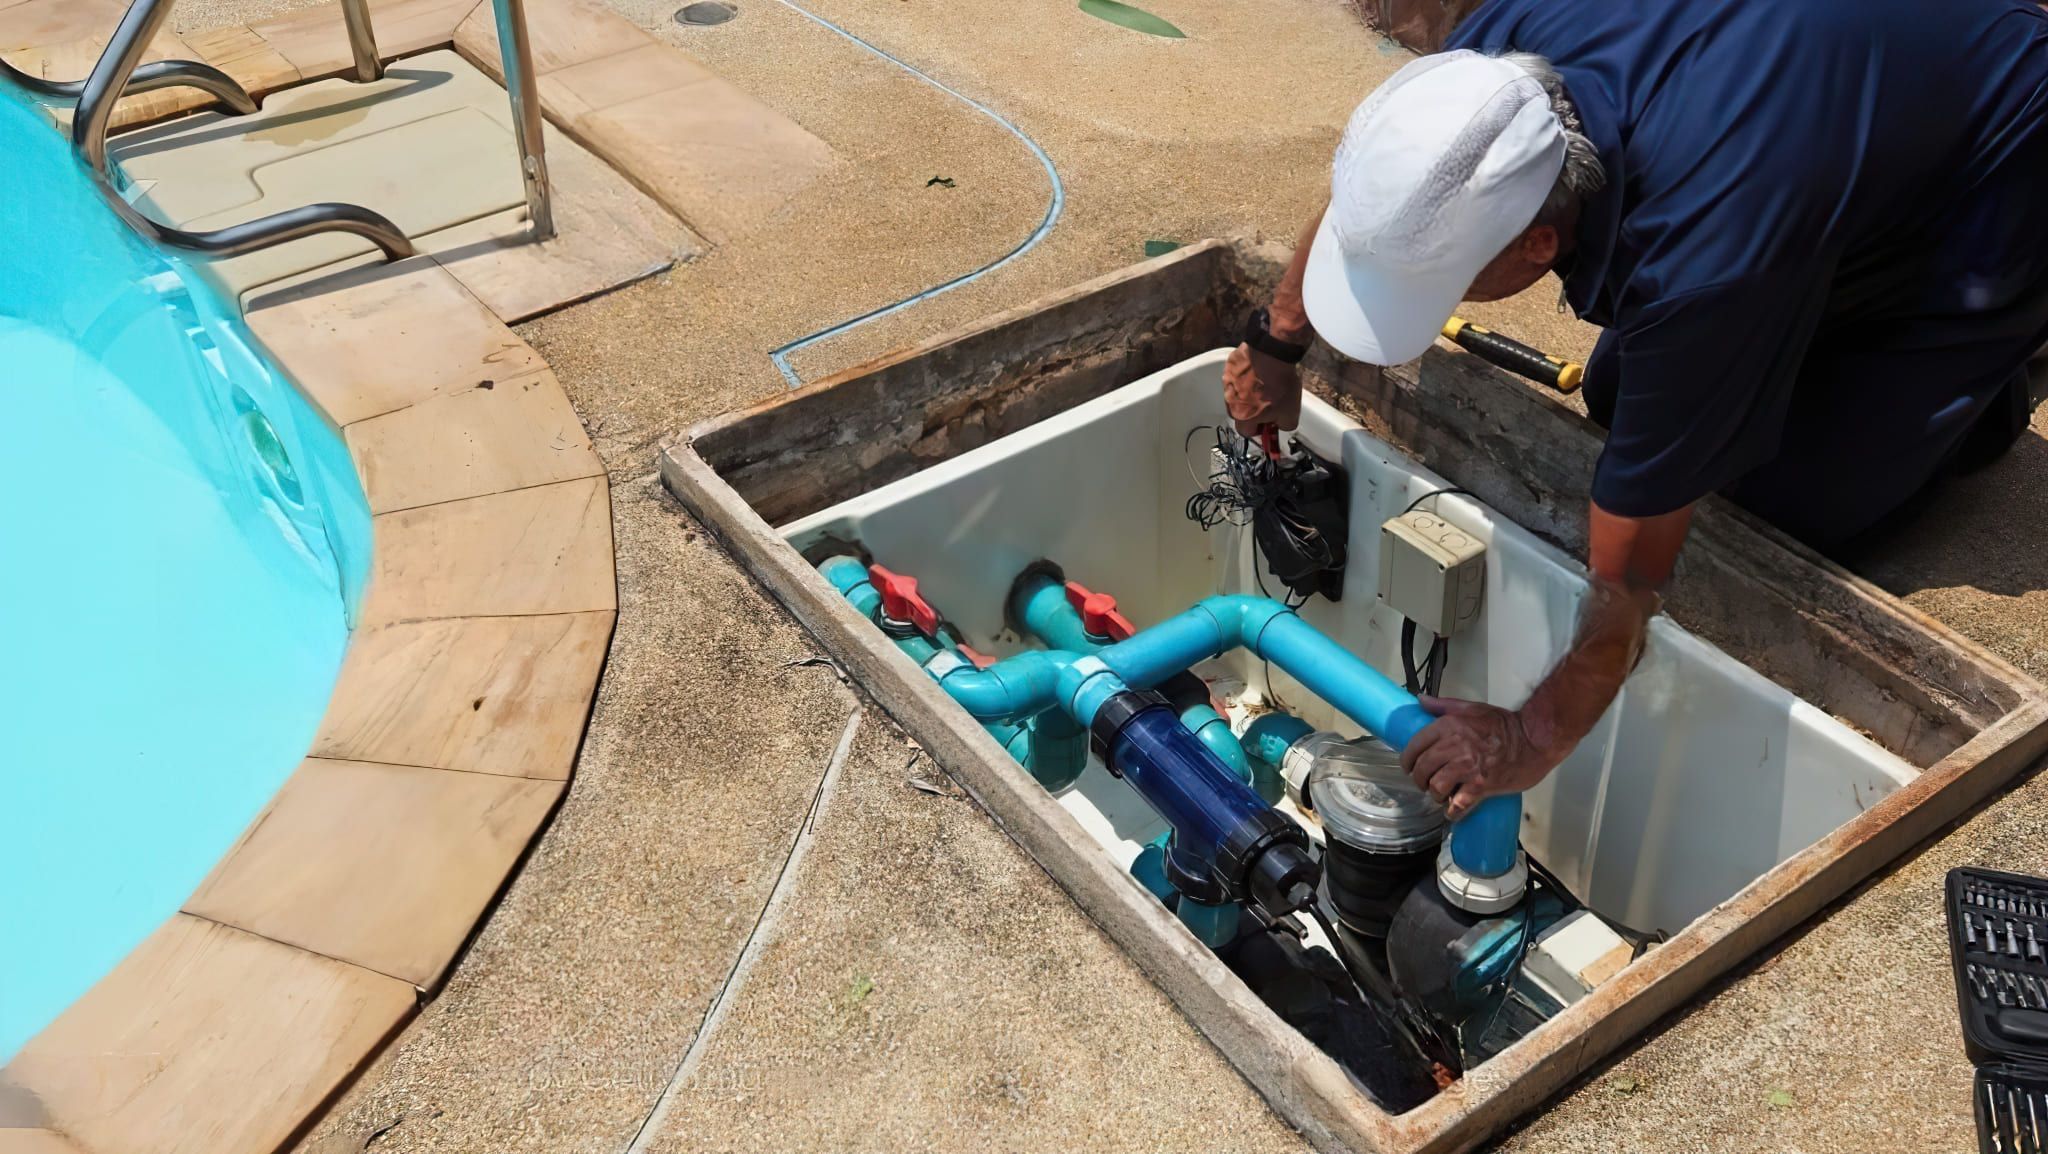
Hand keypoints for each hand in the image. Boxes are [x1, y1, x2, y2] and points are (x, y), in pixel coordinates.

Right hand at [1224, 342, 1302, 436]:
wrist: (1273, 354)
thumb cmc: (1278, 384)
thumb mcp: (1291, 413)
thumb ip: (1285, 425)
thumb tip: (1283, 425)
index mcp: (1242, 416)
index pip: (1247, 432)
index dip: (1261, 429)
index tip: (1269, 424)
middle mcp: (1230, 401)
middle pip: (1241, 412)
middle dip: (1255, 410)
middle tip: (1271, 402)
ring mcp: (1228, 382)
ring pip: (1239, 393)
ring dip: (1250, 392)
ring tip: (1268, 383)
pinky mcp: (1230, 367)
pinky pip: (1238, 377)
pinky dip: (1248, 376)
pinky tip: (1262, 372)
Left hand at [1400, 696, 1565, 820]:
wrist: (1536, 739)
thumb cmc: (1506, 725)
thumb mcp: (1472, 708)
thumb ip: (1444, 705)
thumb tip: (1421, 700)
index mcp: (1448, 726)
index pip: (1415, 746)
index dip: (1408, 760)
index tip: (1410, 767)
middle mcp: (1454, 746)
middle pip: (1422, 769)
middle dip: (1420, 780)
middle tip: (1426, 784)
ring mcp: (1467, 767)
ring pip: (1436, 787)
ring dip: (1436, 795)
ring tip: (1442, 796)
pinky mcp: (1481, 785)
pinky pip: (1458, 804)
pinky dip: (1453, 811)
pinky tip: (1453, 812)